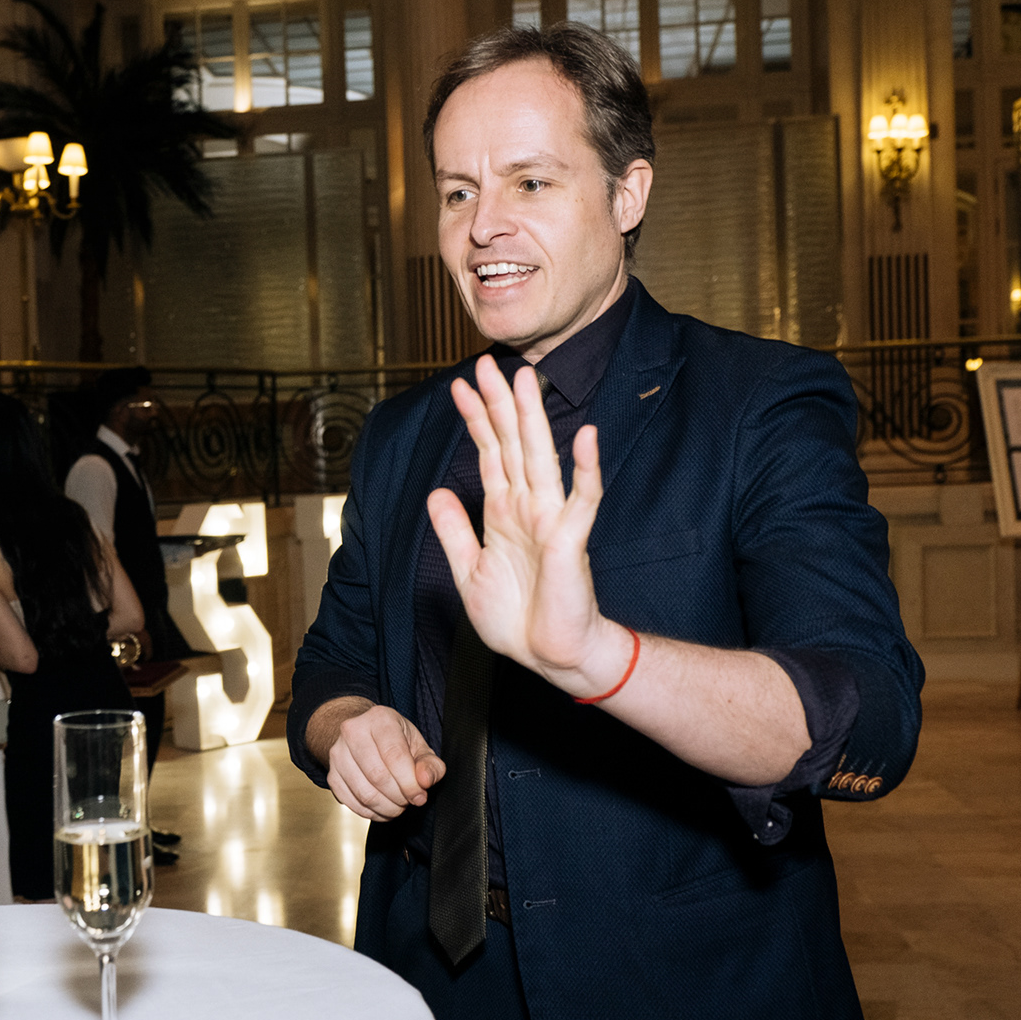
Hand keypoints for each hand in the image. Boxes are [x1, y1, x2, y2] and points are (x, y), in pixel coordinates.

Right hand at [324, 703, 443, 821]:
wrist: (364, 735)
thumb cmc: (394, 740)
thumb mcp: (419, 746)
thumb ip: (430, 764)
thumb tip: (425, 781)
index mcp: (379, 719)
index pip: (394, 756)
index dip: (410, 783)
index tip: (420, 796)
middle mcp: (353, 731)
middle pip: (378, 776)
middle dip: (398, 797)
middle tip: (409, 800)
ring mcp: (338, 753)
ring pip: (364, 793)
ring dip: (386, 807)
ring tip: (397, 805)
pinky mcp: (331, 774)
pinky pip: (351, 802)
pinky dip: (370, 812)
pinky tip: (382, 808)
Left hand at [425, 355, 623, 692]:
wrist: (548, 656)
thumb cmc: (517, 618)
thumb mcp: (468, 571)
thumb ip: (453, 531)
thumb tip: (436, 493)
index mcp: (502, 512)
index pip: (487, 455)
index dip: (474, 421)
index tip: (459, 387)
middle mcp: (527, 507)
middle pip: (511, 444)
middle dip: (497, 404)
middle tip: (485, 364)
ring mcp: (550, 519)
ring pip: (540, 458)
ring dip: (532, 419)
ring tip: (525, 380)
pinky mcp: (571, 538)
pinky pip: (582, 498)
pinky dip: (584, 467)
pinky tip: (585, 435)